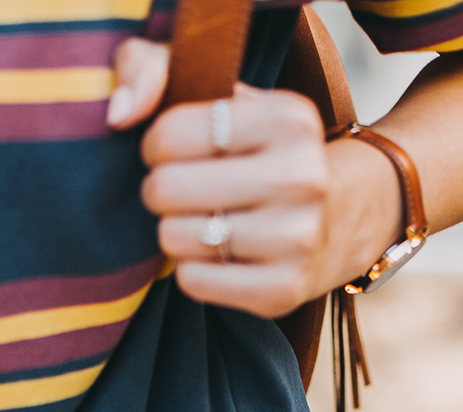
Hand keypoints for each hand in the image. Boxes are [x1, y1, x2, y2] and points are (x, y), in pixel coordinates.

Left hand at [108, 38, 400, 318]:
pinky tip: (217, 256)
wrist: (344, 218)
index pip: (170, 133)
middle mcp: (301, 177)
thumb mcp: (226, 99)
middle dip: (161, 192)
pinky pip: (192, 281)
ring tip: (205, 223)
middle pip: (166, 189)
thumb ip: (154, 71)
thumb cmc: (261, 154)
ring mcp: (297, 238)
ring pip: (175, 238)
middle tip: (184, 193)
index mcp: (289, 119)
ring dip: (176, 233)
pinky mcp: (284, 289)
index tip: (175, 153)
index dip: (155, 146)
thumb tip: (118, 114)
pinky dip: (192, 270)